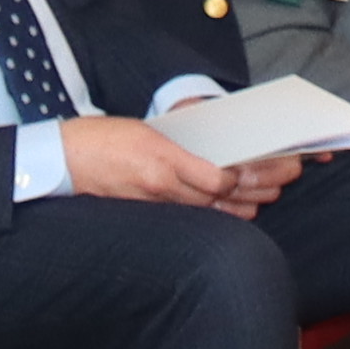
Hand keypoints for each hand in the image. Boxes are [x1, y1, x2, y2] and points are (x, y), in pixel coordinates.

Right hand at [60, 112, 288, 213]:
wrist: (63, 161)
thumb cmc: (102, 139)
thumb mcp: (147, 131)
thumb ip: (181, 144)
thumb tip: (216, 153)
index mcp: (165, 158)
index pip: (219, 176)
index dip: (249, 176)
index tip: (272, 165)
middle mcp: (164, 186)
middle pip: (223, 194)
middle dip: (259, 187)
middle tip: (286, 179)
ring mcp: (156, 203)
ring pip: (210, 210)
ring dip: (243, 205)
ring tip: (268, 198)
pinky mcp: (147, 211)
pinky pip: (190, 216)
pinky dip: (215, 215)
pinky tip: (234, 212)